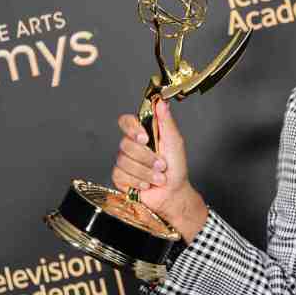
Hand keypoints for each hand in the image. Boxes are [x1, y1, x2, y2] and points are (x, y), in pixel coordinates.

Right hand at [113, 100, 207, 241]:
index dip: (131, 128)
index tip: (144, 138)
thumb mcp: (175, 142)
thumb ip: (166, 122)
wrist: (173, 192)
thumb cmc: (176, 167)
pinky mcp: (120, 177)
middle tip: (162, 164)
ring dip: (146, 172)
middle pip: (125, 144)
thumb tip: (161, 102)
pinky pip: (121, 175)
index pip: (126, 122)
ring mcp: (124, 161)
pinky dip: (138, 181)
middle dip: (147, 157)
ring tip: (159, 177)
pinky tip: (147, 185)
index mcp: (143, 134)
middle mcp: (131, 146)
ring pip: (124, 161)